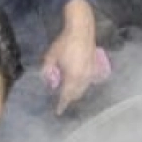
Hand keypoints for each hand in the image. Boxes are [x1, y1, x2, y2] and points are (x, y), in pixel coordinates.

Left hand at [40, 0, 98, 114]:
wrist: (82, 30)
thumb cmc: (65, 42)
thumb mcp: (51, 56)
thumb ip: (47, 70)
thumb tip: (47, 80)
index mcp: (72, 76)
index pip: (66, 96)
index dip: (62, 104)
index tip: (58, 112)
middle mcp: (84, 77)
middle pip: (76, 95)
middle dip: (69, 99)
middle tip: (61, 101)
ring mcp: (91, 72)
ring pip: (83, 89)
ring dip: (76, 93)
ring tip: (68, 92)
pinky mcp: (95, 67)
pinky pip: (88, 82)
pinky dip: (82, 86)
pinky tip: (78, 82)